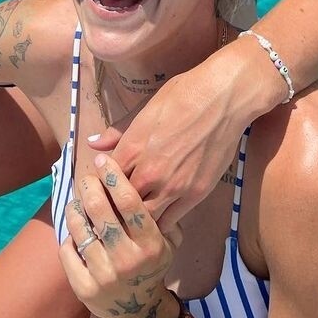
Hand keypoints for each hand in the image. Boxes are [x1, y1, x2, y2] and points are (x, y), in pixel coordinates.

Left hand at [59, 154, 180, 317]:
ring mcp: (104, 276)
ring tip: (77, 201)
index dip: (113, 177)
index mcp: (151, 246)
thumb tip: (145, 177)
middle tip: (86, 178)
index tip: (103, 161)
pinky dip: (69, 236)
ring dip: (75, 209)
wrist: (139, 311)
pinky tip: (75, 230)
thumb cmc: (152, 266)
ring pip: (80, 229)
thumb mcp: (168, 243)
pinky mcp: (84, 288)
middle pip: (100, 211)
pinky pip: (68, 251)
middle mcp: (128, 260)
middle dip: (89, 187)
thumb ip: (163, 215)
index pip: (130, 203)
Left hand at [87, 54, 255, 229]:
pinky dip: (161, 222)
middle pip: (121, 203)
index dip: (100, 186)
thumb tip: (93, 144)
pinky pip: (171, 220)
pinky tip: (157, 219)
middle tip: (114, 209)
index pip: (105, 179)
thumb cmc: (182, 95)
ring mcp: (174, 186)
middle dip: (115, 207)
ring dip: (137, 219)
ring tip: (133, 218)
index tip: (100, 189)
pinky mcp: (196, 194)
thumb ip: (118, 131)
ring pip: (145, 218)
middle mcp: (150, 171)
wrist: (223, 99)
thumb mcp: (144, 108)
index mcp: (132, 147)